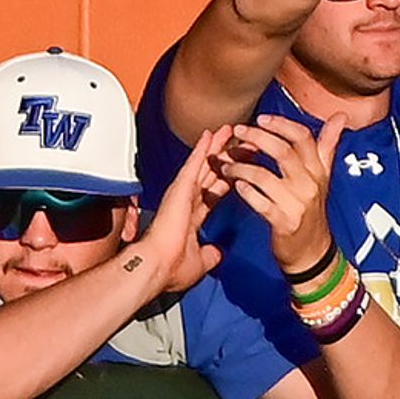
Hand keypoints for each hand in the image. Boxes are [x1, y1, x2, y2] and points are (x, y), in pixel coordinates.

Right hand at [127, 134, 231, 296]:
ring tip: (230, 130)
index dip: (229, 178)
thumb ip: (211, 253)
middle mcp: (187, 201)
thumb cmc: (172, 268)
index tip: (242, 167)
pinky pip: (193, 165)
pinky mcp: (179, 189)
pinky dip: (202, 149)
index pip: (215, 192)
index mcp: (192, 216)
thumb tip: (218, 253)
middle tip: (241, 140)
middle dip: (226, 157)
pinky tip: (211, 135)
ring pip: (203, 164)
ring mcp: (182, 193)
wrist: (157, 268)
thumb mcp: (201, 261)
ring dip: (216, 147)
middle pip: (211, 173)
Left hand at [225, 113, 345, 276]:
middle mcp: (311, 184)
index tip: (261, 118)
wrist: (312, 252)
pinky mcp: (284, 222)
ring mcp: (298, 204)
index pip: (303, 138)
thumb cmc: (312, 210)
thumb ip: (327, 145)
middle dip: (257, 138)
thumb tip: (340, 116)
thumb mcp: (323, 176)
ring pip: (264, 176)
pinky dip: (245, 191)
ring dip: (241, 167)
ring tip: (226, 164)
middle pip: (283, 152)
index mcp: (319, 170)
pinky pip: (259, 201)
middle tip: (238, 131)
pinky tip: (236, 187)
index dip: (281, 125)